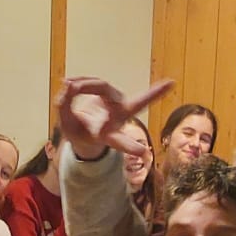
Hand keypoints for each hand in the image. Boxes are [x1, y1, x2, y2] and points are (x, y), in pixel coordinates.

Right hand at [54, 76, 173, 159]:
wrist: (83, 129)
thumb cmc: (79, 132)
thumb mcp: (67, 127)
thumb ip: (64, 107)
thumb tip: (68, 86)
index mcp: (109, 136)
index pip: (120, 142)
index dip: (129, 148)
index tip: (143, 153)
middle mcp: (119, 118)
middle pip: (134, 105)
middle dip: (152, 95)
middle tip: (170, 84)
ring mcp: (118, 103)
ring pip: (101, 86)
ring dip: (82, 85)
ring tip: (67, 84)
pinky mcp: (111, 92)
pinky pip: (94, 82)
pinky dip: (79, 82)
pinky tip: (68, 82)